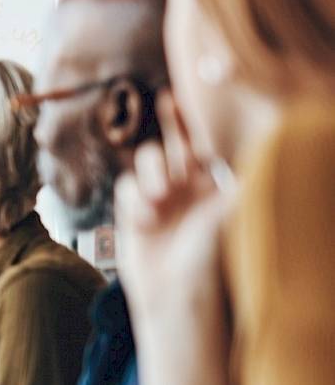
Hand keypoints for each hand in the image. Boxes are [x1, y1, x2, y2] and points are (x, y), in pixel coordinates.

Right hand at [115, 91, 231, 318]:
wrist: (175, 293)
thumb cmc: (211, 256)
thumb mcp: (231, 209)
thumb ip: (238, 174)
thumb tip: (259, 140)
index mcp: (213, 184)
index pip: (204, 141)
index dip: (196, 117)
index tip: (190, 92)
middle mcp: (186, 186)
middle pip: (175, 140)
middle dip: (170, 120)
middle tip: (166, 98)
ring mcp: (158, 198)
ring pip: (148, 160)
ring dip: (153, 172)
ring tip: (162, 199)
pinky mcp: (133, 211)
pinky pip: (126, 186)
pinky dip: (134, 200)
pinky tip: (146, 220)